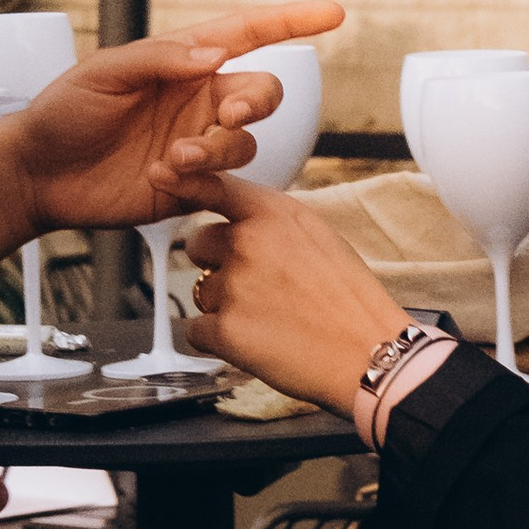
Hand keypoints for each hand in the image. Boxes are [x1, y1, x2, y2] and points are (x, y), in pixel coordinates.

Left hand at [0, 3, 346, 239]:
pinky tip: (160, 174)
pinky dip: (201, 176)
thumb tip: (214, 52)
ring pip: (247, 141)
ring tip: (171, 157)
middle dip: (257, 102)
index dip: (292, 21)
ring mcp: (197, 141)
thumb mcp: (105, 71)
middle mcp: (198, 98)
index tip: (333, 13)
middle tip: (228, 114)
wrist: (37, 174)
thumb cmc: (62, 112)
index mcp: (182, 60)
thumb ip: (161, 58)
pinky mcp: (190, 183)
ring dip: (218, 148)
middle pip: (262, 92)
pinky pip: (222, 179)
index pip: (248, 33)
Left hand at [176, 175, 403, 414]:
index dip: (185, 183)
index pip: (215, 186)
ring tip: (269, 321)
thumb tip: (243, 225)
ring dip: (224, 308)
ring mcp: (234, 284)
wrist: (368, 353)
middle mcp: (249, 241)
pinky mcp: (225, 329)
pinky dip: (218, 341)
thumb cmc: (350, 301)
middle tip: (257, 288)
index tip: (161, 175)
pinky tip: (255, 343)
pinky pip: (196, 331)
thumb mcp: (318, 238)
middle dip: (217, 264)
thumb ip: (274, 225)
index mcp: (275, 213)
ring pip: (201, 292)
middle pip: (198, 244)